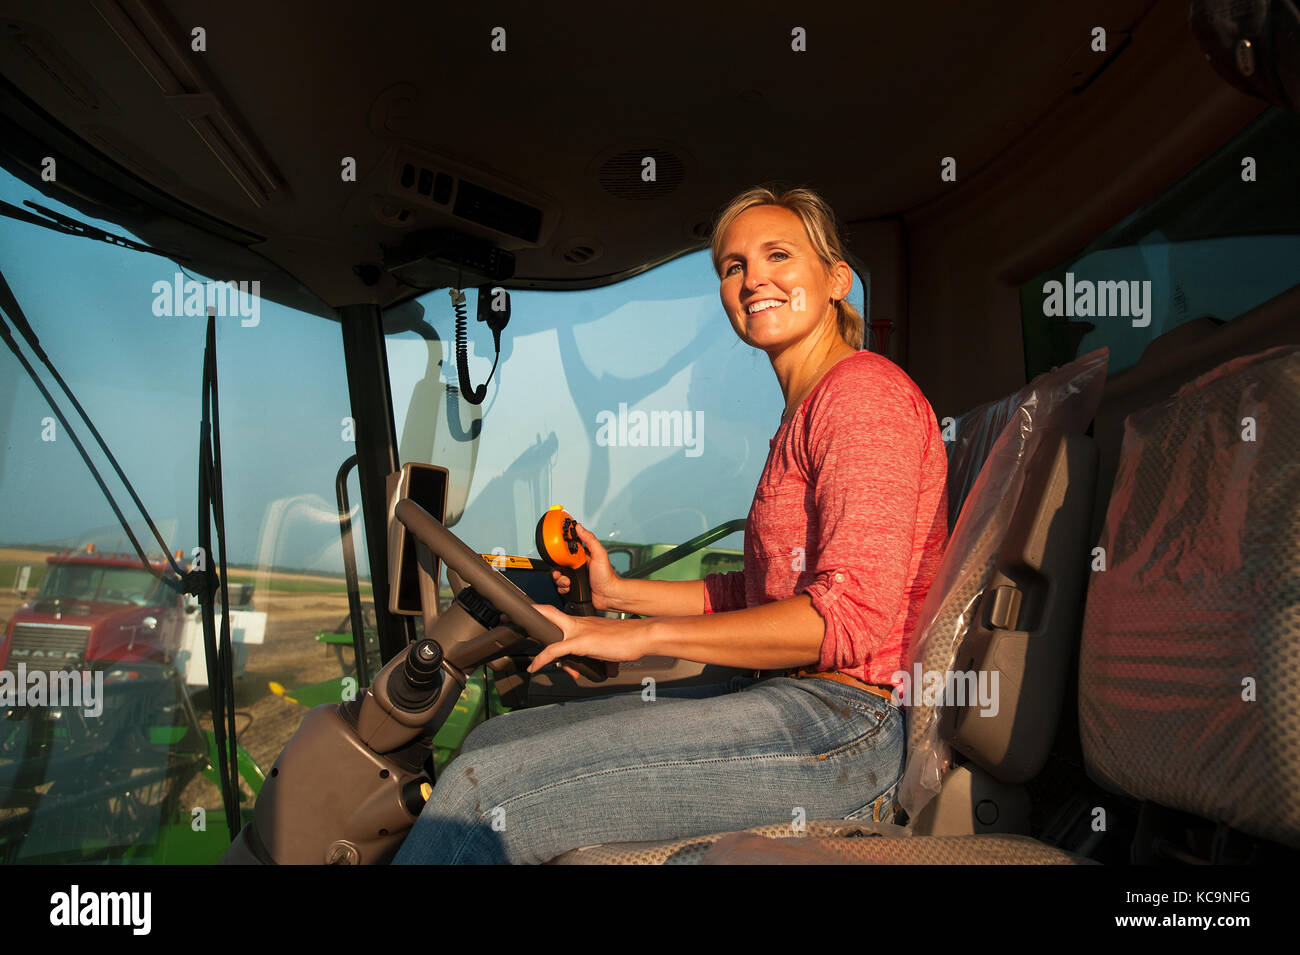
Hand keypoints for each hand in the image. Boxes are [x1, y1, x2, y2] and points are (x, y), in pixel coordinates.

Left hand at [516, 604, 651, 679]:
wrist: (641, 636)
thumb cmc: (628, 640)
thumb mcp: (604, 646)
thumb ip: (590, 653)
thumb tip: (581, 666)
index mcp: (583, 622)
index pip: (557, 614)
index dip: (542, 613)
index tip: (529, 614)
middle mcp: (578, 623)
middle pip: (547, 613)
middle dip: (528, 614)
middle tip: (508, 616)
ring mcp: (578, 631)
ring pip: (548, 630)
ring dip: (533, 641)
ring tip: (523, 652)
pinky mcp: (581, 642)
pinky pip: (555, 650)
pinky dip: (542, 659)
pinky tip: (534, 666)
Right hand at [550, 522, 622, 610]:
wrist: (608, 596)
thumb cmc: (607, 576)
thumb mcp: (599, 554)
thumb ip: (590, 539)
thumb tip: (579, 527)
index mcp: (583, 556)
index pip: (568, 549)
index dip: (560, 549)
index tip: (555, 549)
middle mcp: (578, 566)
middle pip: (560, 563)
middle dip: (557, 568)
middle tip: (561, 570)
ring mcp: (575, 577)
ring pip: (558, 575)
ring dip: (560, 579)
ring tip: (568, 581)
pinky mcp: (573, 587)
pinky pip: (561, 586)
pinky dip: (562, 588)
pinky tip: (569, 587)